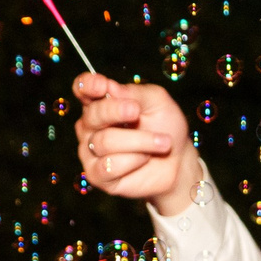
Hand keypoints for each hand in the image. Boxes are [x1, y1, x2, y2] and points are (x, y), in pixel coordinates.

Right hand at [73, 73, 204, 213]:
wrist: (178, 161)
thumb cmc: (165, 127)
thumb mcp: (157, 102)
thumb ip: (134, 93)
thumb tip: (111, 89)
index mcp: (100, 102)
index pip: (82, 89)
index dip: (87, 86)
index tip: (102, 86)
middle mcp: (90, 126)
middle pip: (92, 115)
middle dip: (116, 111)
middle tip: (136, 111)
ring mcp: (90, 151)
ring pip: (104, 142)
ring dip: (139, 141)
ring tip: (162, 142)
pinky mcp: (97, 175)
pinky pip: (108, 166)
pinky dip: (134, 161)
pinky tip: (145, 159)